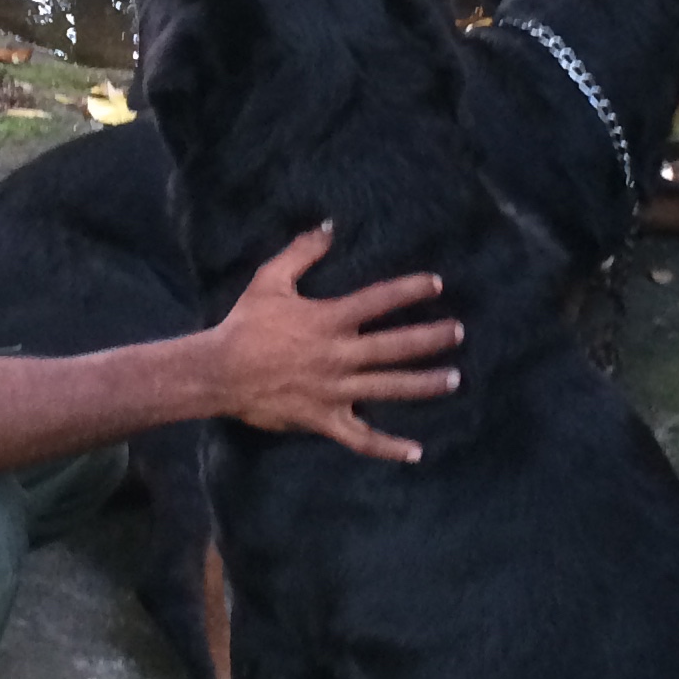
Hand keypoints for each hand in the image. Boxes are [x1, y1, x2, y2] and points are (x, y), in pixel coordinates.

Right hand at [212, 226, 460, 462]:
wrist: (219, 372)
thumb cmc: (245, 324)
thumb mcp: (270, 280)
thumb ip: (302, 252)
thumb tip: (329, 225)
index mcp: (328, 320)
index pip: (378, 301)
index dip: (409, 290)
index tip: (436, 284)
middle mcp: (339, 355)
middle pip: (394, 346)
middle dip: (430, 338)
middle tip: (458, 332)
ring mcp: (335, 390)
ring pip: (388, 388)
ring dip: (424, 384)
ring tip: (454, 379)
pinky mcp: (325, 419)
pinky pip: (362, 438)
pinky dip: (389, 448)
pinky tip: (416, 452)